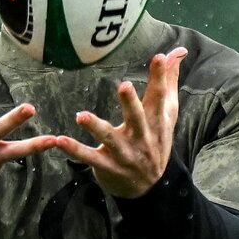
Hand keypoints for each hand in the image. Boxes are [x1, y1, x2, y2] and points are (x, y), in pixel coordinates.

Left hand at [54, 47, 187, 198]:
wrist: (150, 187)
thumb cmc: (155, 142)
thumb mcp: (166, 115)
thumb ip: (168, 82)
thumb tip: (178, 51)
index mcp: (156, 122)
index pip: (159, 97)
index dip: (160, 78)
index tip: (159, 57)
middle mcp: (142, 137)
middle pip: (137, 119)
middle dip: (131, 104)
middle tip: (124, 86)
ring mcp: (125, 154)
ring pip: (110, 139)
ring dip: (95, 127)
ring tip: (81, 116)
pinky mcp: (108, 167)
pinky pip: (90, 158)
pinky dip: (75, 150)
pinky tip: (60, 140)